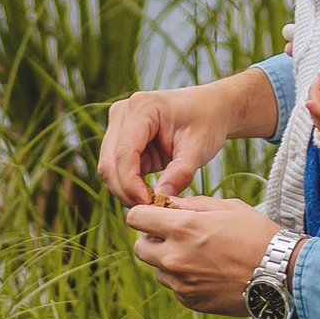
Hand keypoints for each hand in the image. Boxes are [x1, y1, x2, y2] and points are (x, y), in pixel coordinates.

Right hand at [97, 67, 267, 209]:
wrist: (211, 108)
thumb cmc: (206, 122)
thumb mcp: (198, 148)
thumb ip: (179, 174)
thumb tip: (160, 202)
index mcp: (142, 107)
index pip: (124, 154)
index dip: (132, 184)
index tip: (150, 205)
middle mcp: (123, 112)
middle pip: (110, 163)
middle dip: (127, 191)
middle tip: (150, 211)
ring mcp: (118, 124)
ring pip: (108, 168)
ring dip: (126, 190)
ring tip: (152, 204)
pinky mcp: (120, 138)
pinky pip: (116, 168)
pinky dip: (129, 185)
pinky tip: (148, 195)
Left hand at [122, 193, 278, 313]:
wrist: (280, 274)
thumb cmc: (257, 234)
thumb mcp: (227, 207)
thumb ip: (192, 204)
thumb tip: (168, 204)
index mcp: (182, 228)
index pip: (136, 218)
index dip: (145, 213)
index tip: (157, 214)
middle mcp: (175, 257)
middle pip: (140, 247)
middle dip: (153, 239)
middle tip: (176, 235)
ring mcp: (181, 283)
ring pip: (156, 269)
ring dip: (168, 260)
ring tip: (198, 255)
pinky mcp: (190, 301)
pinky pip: (174, 286)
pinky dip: (184, 278)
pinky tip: (209, 272)